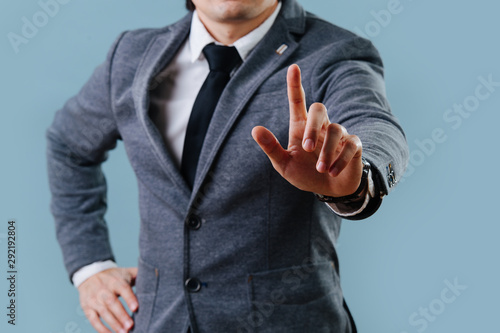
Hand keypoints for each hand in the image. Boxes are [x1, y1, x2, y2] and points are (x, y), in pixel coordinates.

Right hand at [78, 267, 137, 332]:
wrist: (90, 274)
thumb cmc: (114, 276)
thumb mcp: (126, 272)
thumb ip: (139, 275)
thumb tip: (156, 274)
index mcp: (115, 281)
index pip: (123, 288)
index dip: (129, 298)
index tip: (136, 308)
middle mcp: (103, 290)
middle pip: (112, 302)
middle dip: (121, 315)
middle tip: (131, 326)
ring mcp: (94, 299)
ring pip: (103, 312)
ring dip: (113, 324)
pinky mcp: (87, 308)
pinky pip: (93, 320)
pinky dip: (101, 329)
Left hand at [252, 64, 363, 197]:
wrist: (330, 191)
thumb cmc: (305, 174)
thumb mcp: (284, 165)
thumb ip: (271, 148)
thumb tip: (255, 130)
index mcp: (301, 127)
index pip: (297, 101)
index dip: (295, 84)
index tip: (293, 67)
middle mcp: (320, 126)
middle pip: (319, 108)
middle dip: (312, 127)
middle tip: (307, 148)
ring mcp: (338, 135)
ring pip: (335, 129)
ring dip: (326, 151)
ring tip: (321, 169)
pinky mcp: (354, 146)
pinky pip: (351, 144)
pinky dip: (341, 159)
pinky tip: (332, 172)